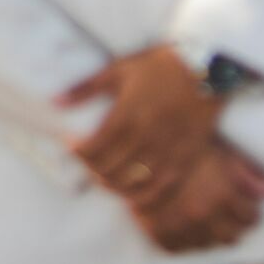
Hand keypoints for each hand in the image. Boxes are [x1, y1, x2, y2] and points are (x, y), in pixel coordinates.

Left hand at [57, 44, 221, 206]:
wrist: (208, 68)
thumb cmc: (162, 65)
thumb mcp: (121, 69)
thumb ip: (86, 88)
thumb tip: (56, 102)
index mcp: (126, 115)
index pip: (92, 149)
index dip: (77, 152)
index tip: (72, 145)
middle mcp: (144, 138)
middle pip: (108, 171)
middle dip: (91, 169)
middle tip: (88, 160)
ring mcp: (166, 153)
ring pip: (131, 186)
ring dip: (113, 186)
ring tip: (106, 175)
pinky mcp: (184, 161)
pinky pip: (159, 191)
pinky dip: (141, 198)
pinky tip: (132, 193)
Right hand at [131, 140, 263, 252]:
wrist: (142, 145)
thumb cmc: (186, 142)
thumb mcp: (221, 150)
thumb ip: (249, 172)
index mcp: (223, 193)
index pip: (251, 218)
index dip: (250, 209)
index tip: (245, 203)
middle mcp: (204, 214)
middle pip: (233, 236)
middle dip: (234, 224)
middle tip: (227, 210)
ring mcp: (182, 227)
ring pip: (208, 245)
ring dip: (210, 232)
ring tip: (206, 216)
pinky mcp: (160, 233)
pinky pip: (180, 249)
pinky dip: (185, 239)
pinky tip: (186, 224)